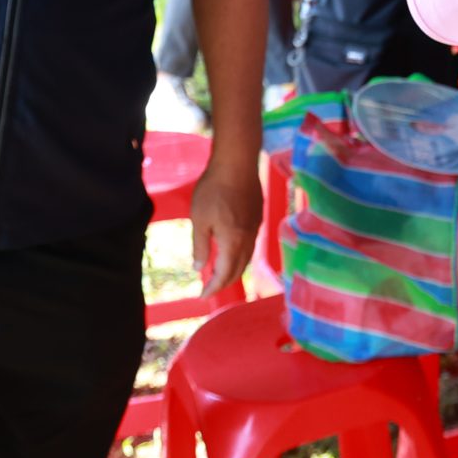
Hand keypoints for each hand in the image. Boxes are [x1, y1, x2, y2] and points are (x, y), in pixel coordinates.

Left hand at [186, 152, 262, 298]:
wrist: (237, 162)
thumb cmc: (213, 190)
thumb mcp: (199, 219)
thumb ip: (200, 246)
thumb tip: (199, 268)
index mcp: (233, 242)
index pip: (224, 274)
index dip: (213, 287)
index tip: (202, 295)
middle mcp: (248, 239)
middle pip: (239, 269)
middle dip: (224, 282)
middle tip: (210, 288)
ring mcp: (256, 226)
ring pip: (247, 257)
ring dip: (233, 269)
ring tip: (219, 272)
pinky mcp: (257, 215)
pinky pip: (250, 244)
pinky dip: (240, 254)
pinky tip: (231, 249)